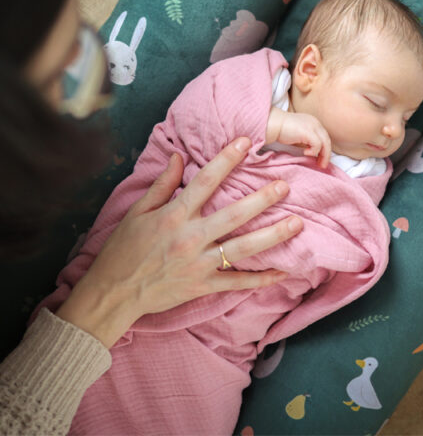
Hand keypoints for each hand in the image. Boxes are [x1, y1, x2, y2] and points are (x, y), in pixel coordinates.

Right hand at [56, 137, 301, 347]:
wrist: (113, 293)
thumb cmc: (123, 249)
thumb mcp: (137, 212)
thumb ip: (162, 185)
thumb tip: (180, 156)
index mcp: (174, 216)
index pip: (206, 181)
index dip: (227, 159)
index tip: (246, 142)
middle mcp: (190, 238)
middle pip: (234, 215)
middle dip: (262, 200)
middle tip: (285, 187)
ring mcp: (199, 264)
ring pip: (243, 248)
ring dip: (272, 236)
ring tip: (297, 224)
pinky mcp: (203, 286)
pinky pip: (237, 282)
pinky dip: (262, 279)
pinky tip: (284, 271)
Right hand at [267, 108, 331, 167]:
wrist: (274, 123)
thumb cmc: (282, 130)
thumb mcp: (299, 134)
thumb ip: (307, 140)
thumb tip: (313, 152)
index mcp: (314, 122)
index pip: (324, 137)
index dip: (325, 149)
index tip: (321, 159)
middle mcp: (315, 123)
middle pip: (327, 140)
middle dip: (326, 154)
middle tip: (323, 165)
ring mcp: (313, 126)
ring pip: (325, 143)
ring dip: (323, 155)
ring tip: (318, 163)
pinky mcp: (308, 132)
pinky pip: (317, 144)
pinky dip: (314, 151)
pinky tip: (305, 153)